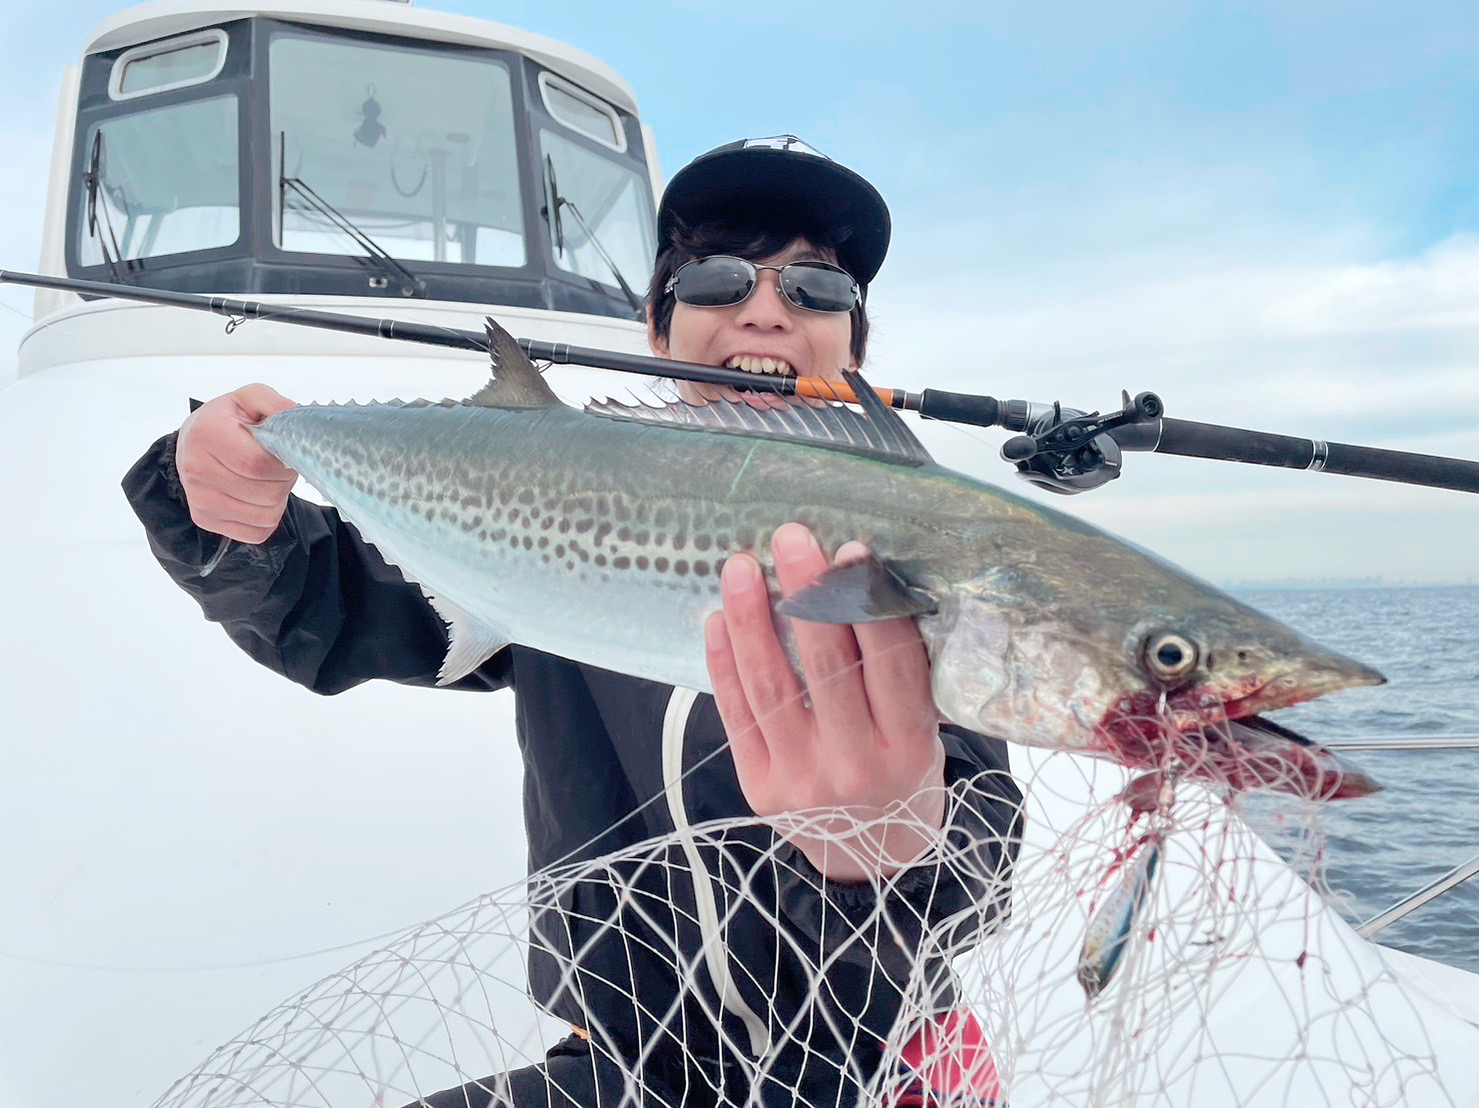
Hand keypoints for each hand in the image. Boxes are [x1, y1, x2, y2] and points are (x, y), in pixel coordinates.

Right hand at [175, 385, 297, 542]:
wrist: (192, 443)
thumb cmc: (226, 421)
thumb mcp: (250, 399)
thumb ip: (275, 404)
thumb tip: (297, 420)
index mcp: (207, 434)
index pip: (258, 464)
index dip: (283, 464)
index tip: (285, 455)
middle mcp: (197, 469)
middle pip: (266, 493)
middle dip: (284, 481)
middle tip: (278, 467)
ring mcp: (199, 499)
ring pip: (265, 516)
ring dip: (278, 500)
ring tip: (267, 481)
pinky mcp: (204, 519)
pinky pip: (256, 533)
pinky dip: (267, 518)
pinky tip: (257, 497)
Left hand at [705, 523, 946, 881]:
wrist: (870, 862)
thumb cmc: (902, 775)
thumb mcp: (925, 733)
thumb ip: (901, 676)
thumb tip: (870, 583)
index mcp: (909, 747)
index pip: (890, 665)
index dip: (869, 605)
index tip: (852, 552)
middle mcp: (855, 764)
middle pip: (827, 666)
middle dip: (807, 593)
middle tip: (791, 537)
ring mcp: (802, 778)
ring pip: (771, 685)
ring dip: (752, 618)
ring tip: (741, 565)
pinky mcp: (760, 786)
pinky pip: (736, 714)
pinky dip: (724, 663)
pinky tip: (718, 619)